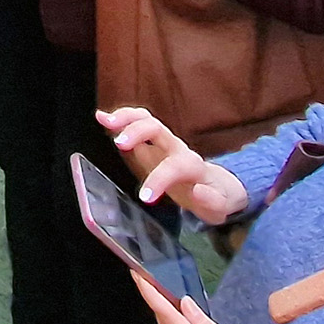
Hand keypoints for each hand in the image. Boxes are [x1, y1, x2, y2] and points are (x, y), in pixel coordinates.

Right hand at [97, 107, 248, 223]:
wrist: (218, 185)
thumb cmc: (217, 196)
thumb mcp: (221, 206)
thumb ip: (212, 200)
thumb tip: (197, 191)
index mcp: (192, 166)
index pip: (173, 167)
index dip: (158, 180)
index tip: (144, 197)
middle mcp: (177, 148)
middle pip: (157, 129)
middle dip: (138, 132)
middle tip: (120, 144)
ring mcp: (164, 143)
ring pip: (145, 119)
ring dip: (125, 117)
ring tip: (104, 120)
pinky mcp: (153, 142)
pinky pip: (137, 123)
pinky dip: (119, 118)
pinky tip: (102, 117)